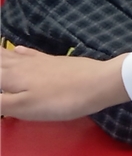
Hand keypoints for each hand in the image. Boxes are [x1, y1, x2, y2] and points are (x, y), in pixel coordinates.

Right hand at [0, 46, 130, 120]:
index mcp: (8, 76)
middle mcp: (18, 65)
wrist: (99, 83)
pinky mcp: (52, 62)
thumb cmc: (60, 100)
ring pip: (8, 55)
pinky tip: (17, 48)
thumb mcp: (22, 107)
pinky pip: (28, 53)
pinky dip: (17, 51)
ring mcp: (37, 61)